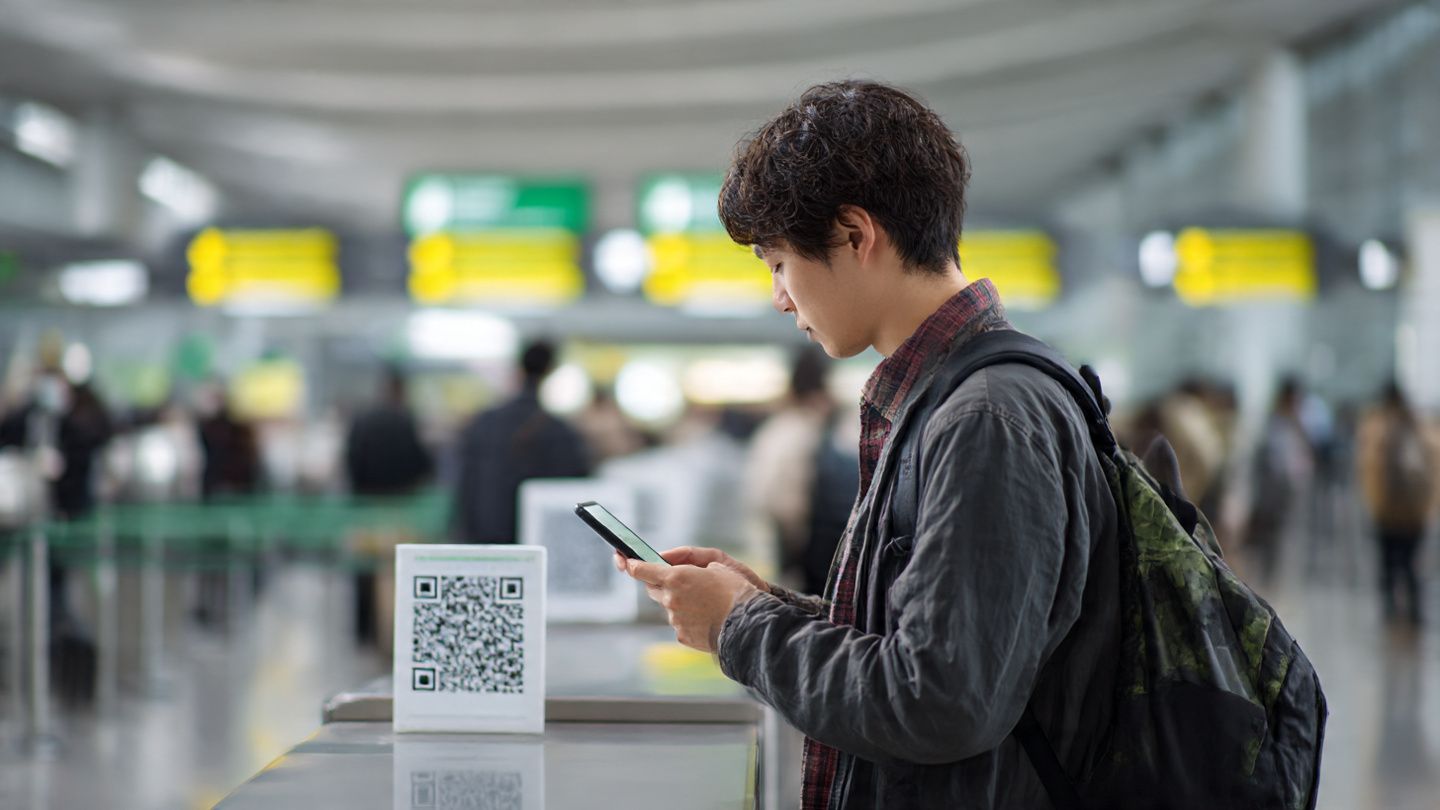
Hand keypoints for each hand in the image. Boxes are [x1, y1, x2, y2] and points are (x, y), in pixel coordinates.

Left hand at [616, 549, 764, 652]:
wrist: (750, 624)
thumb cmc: (736, 590)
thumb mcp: (717, 563)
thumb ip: (688, 559)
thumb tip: (667, 561)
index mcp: (676, 577)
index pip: (642, 570)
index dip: (632, 565)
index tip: (626, 561)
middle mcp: (670, 599)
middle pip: (652, 589)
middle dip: (659, 583)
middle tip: (675, 580)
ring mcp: (675, 620)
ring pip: (669, 608)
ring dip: (679, 602)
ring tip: (706, 603)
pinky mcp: (682, 636)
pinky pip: (680, 624)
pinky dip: (689, 619)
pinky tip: (707, 618)